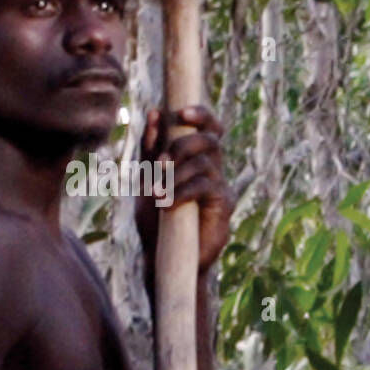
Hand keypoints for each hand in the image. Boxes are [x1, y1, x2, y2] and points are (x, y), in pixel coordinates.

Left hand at [135, 105, 232, 282]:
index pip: (208, 127)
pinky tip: (165, 204)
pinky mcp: (223, 207)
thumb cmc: (155, 219)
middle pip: (212, 139)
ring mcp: (221, 187)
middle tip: (161, 162)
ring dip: (177, 173)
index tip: (180, 111)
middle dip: (184, 144)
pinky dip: (182, 192)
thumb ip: (150, 149)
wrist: (162, 259)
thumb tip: (154, 112)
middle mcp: (213, 169)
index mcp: (196, 159)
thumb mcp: (147, 179)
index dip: (200, 114)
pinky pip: (206, 187)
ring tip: (156, 190)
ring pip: (206, 162)